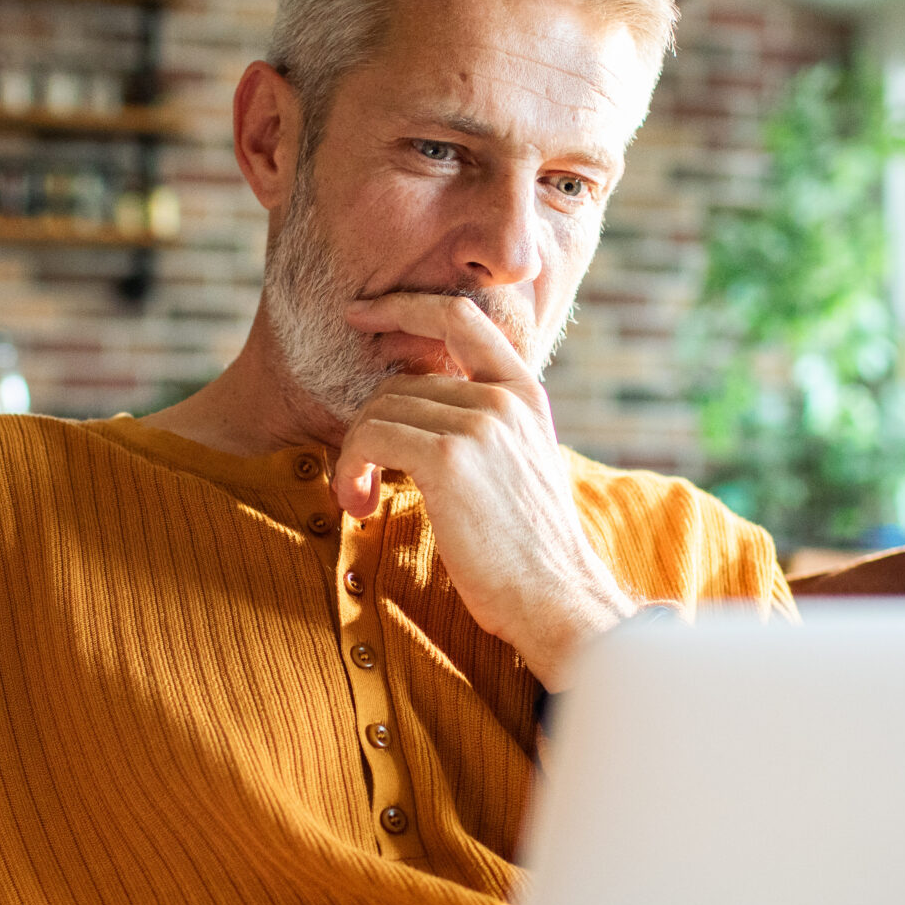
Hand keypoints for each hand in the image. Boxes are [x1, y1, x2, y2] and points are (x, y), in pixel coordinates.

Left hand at [334, 292, 635, 689]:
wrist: (556, 599)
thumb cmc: (528, 551)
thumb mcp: (520, 467)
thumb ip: (485, 427)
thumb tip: (416, 408)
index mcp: (525, 393)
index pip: (459, 317)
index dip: (403, 306)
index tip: (361, 315)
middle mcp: (504, 398)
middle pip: (401, 381)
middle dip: (369, 426)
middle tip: (360, 480)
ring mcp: (479, 423)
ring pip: (378, 409)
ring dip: (353, 455)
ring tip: (361, 499)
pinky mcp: (448, 457)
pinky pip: (369, 438)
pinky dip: (348, 470)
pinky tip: (359, 505)